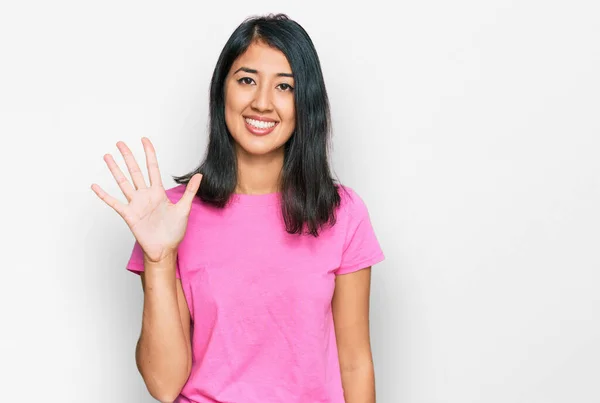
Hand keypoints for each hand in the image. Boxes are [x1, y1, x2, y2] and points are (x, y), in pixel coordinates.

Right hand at [91, 137, 201, 262]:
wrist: (165, 249)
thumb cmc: (174, 231)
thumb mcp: (184, 209)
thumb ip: (190, 191)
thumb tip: (200, 175)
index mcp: (158, 192)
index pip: (152, 168)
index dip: (149, 154)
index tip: (144, 140)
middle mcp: (145, 195)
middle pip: (135, 171)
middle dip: (128, 156)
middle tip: (120, 143)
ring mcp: (136, 204)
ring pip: (123, 182)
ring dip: (115, 170)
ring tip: (107, 156)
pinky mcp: (129, 215)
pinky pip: (114, 203)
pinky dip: (104, 195)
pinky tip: (95, 186)